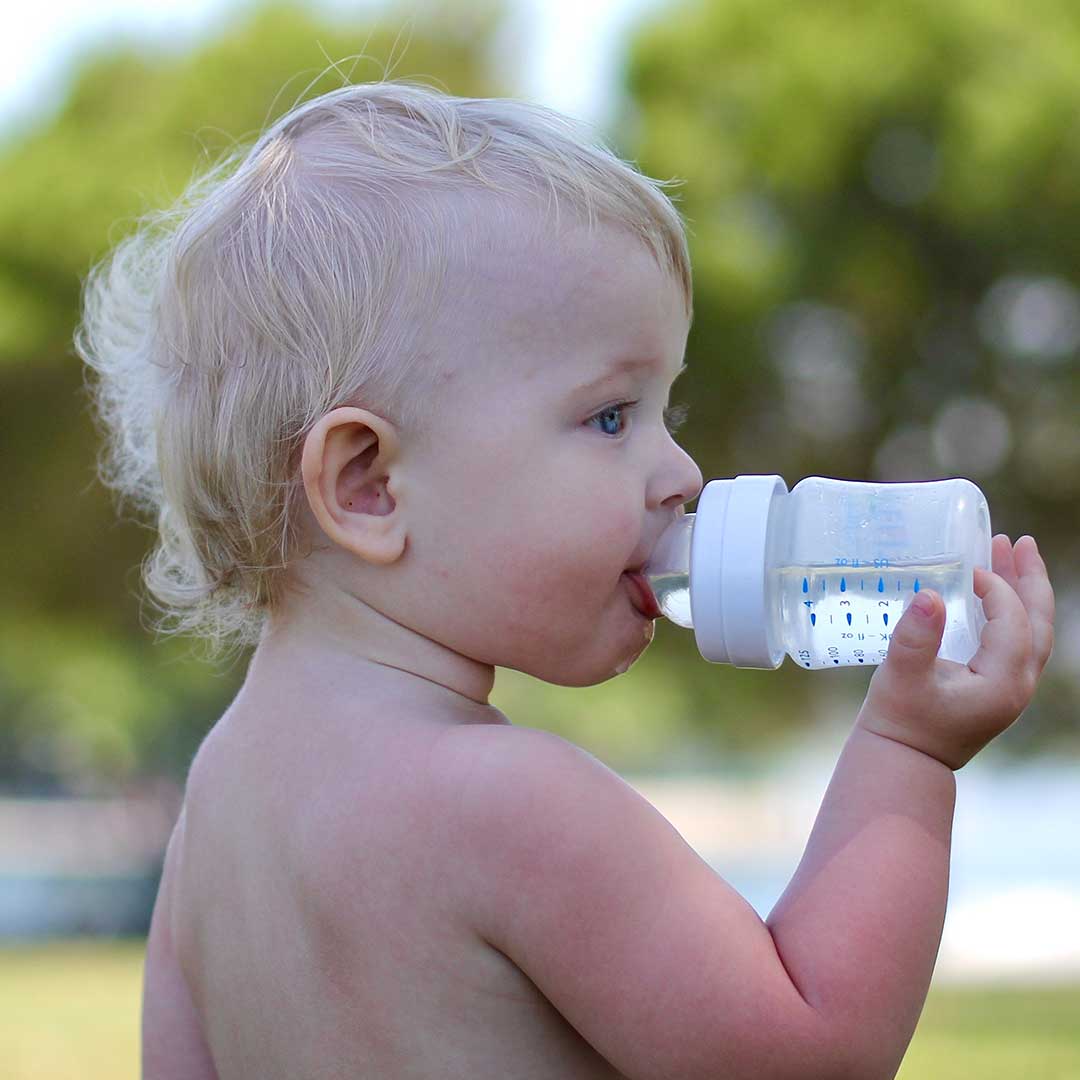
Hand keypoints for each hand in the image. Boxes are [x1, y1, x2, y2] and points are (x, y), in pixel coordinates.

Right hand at [856, 534, 1054, 769]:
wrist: (903, 763)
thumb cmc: (899, 722)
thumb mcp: (902, 677)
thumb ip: (916, 636)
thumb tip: (929, 594)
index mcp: (1003, 682)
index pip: (1014, 621)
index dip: (996, 587)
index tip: (966, 566)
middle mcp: (1017, 686)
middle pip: (1039, 622)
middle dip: (1029, 578)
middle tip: (1016, 540)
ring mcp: (1010, 689)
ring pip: (1031, 631)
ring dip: (1022, 592)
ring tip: (1008, 554)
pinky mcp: (995, 689)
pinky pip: (1016, 642)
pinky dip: (1010, 612)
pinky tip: (991, 596)